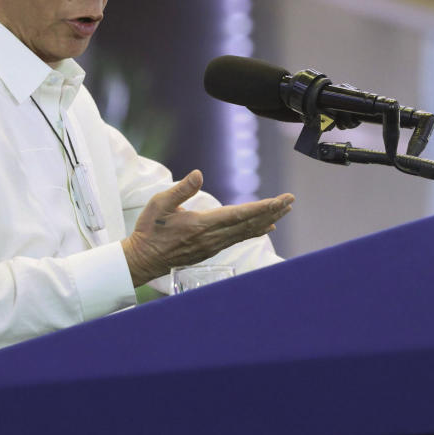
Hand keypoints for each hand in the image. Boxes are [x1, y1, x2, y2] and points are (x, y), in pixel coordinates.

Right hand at [121, 170, 293, 286]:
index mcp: (202, 225)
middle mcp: (212, 238)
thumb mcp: (160, 204)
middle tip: (290, 200)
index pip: (238, 215)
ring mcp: (213, 245)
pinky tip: (266, 227)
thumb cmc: (150, 230)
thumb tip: (199, 174)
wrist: (143, 260)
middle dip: (272, 211)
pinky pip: (239, 238)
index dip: (261, 208)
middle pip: (248, 224)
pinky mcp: (211, 249)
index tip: (279, 201)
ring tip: (284, 210)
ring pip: (246, 232)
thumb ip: (181, 190)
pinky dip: (255, 231)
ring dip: (267, 220)